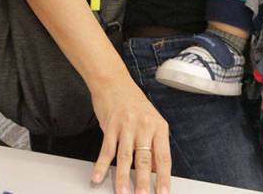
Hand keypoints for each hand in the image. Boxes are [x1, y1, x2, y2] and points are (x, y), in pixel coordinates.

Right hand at [90, 75, 170, 193]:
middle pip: (144, 158)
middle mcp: (144, 126)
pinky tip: (98, 177)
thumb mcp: (150, 120)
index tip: (163, 193)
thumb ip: (153, 144)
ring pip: (125, 156)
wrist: (114, 81)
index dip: (163, 177)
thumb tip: (156, 170)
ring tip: (123, 193)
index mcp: (159, 127)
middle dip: (143, 181)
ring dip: (123, 177)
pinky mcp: (110, 125)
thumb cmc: (133, 102)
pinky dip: (101, 165)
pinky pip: (106, 149)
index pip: (164, 157)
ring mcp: (127, 125)